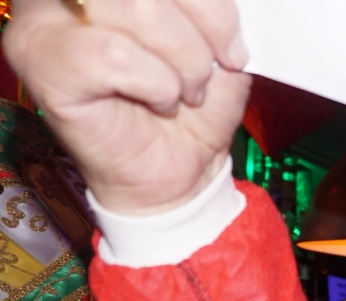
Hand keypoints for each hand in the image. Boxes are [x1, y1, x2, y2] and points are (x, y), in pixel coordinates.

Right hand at [5, 0, 250, 215]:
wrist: (181, 168)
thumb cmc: (193, 97)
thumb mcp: (216, 32)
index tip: (233, 34)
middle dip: (203, 17)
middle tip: (219, 61)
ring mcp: (44, 15)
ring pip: (130, 6)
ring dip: (183, 57)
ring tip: (189, 88)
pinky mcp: (40, 60)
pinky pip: (111, 56)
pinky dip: (156, 83)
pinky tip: (160, 99)